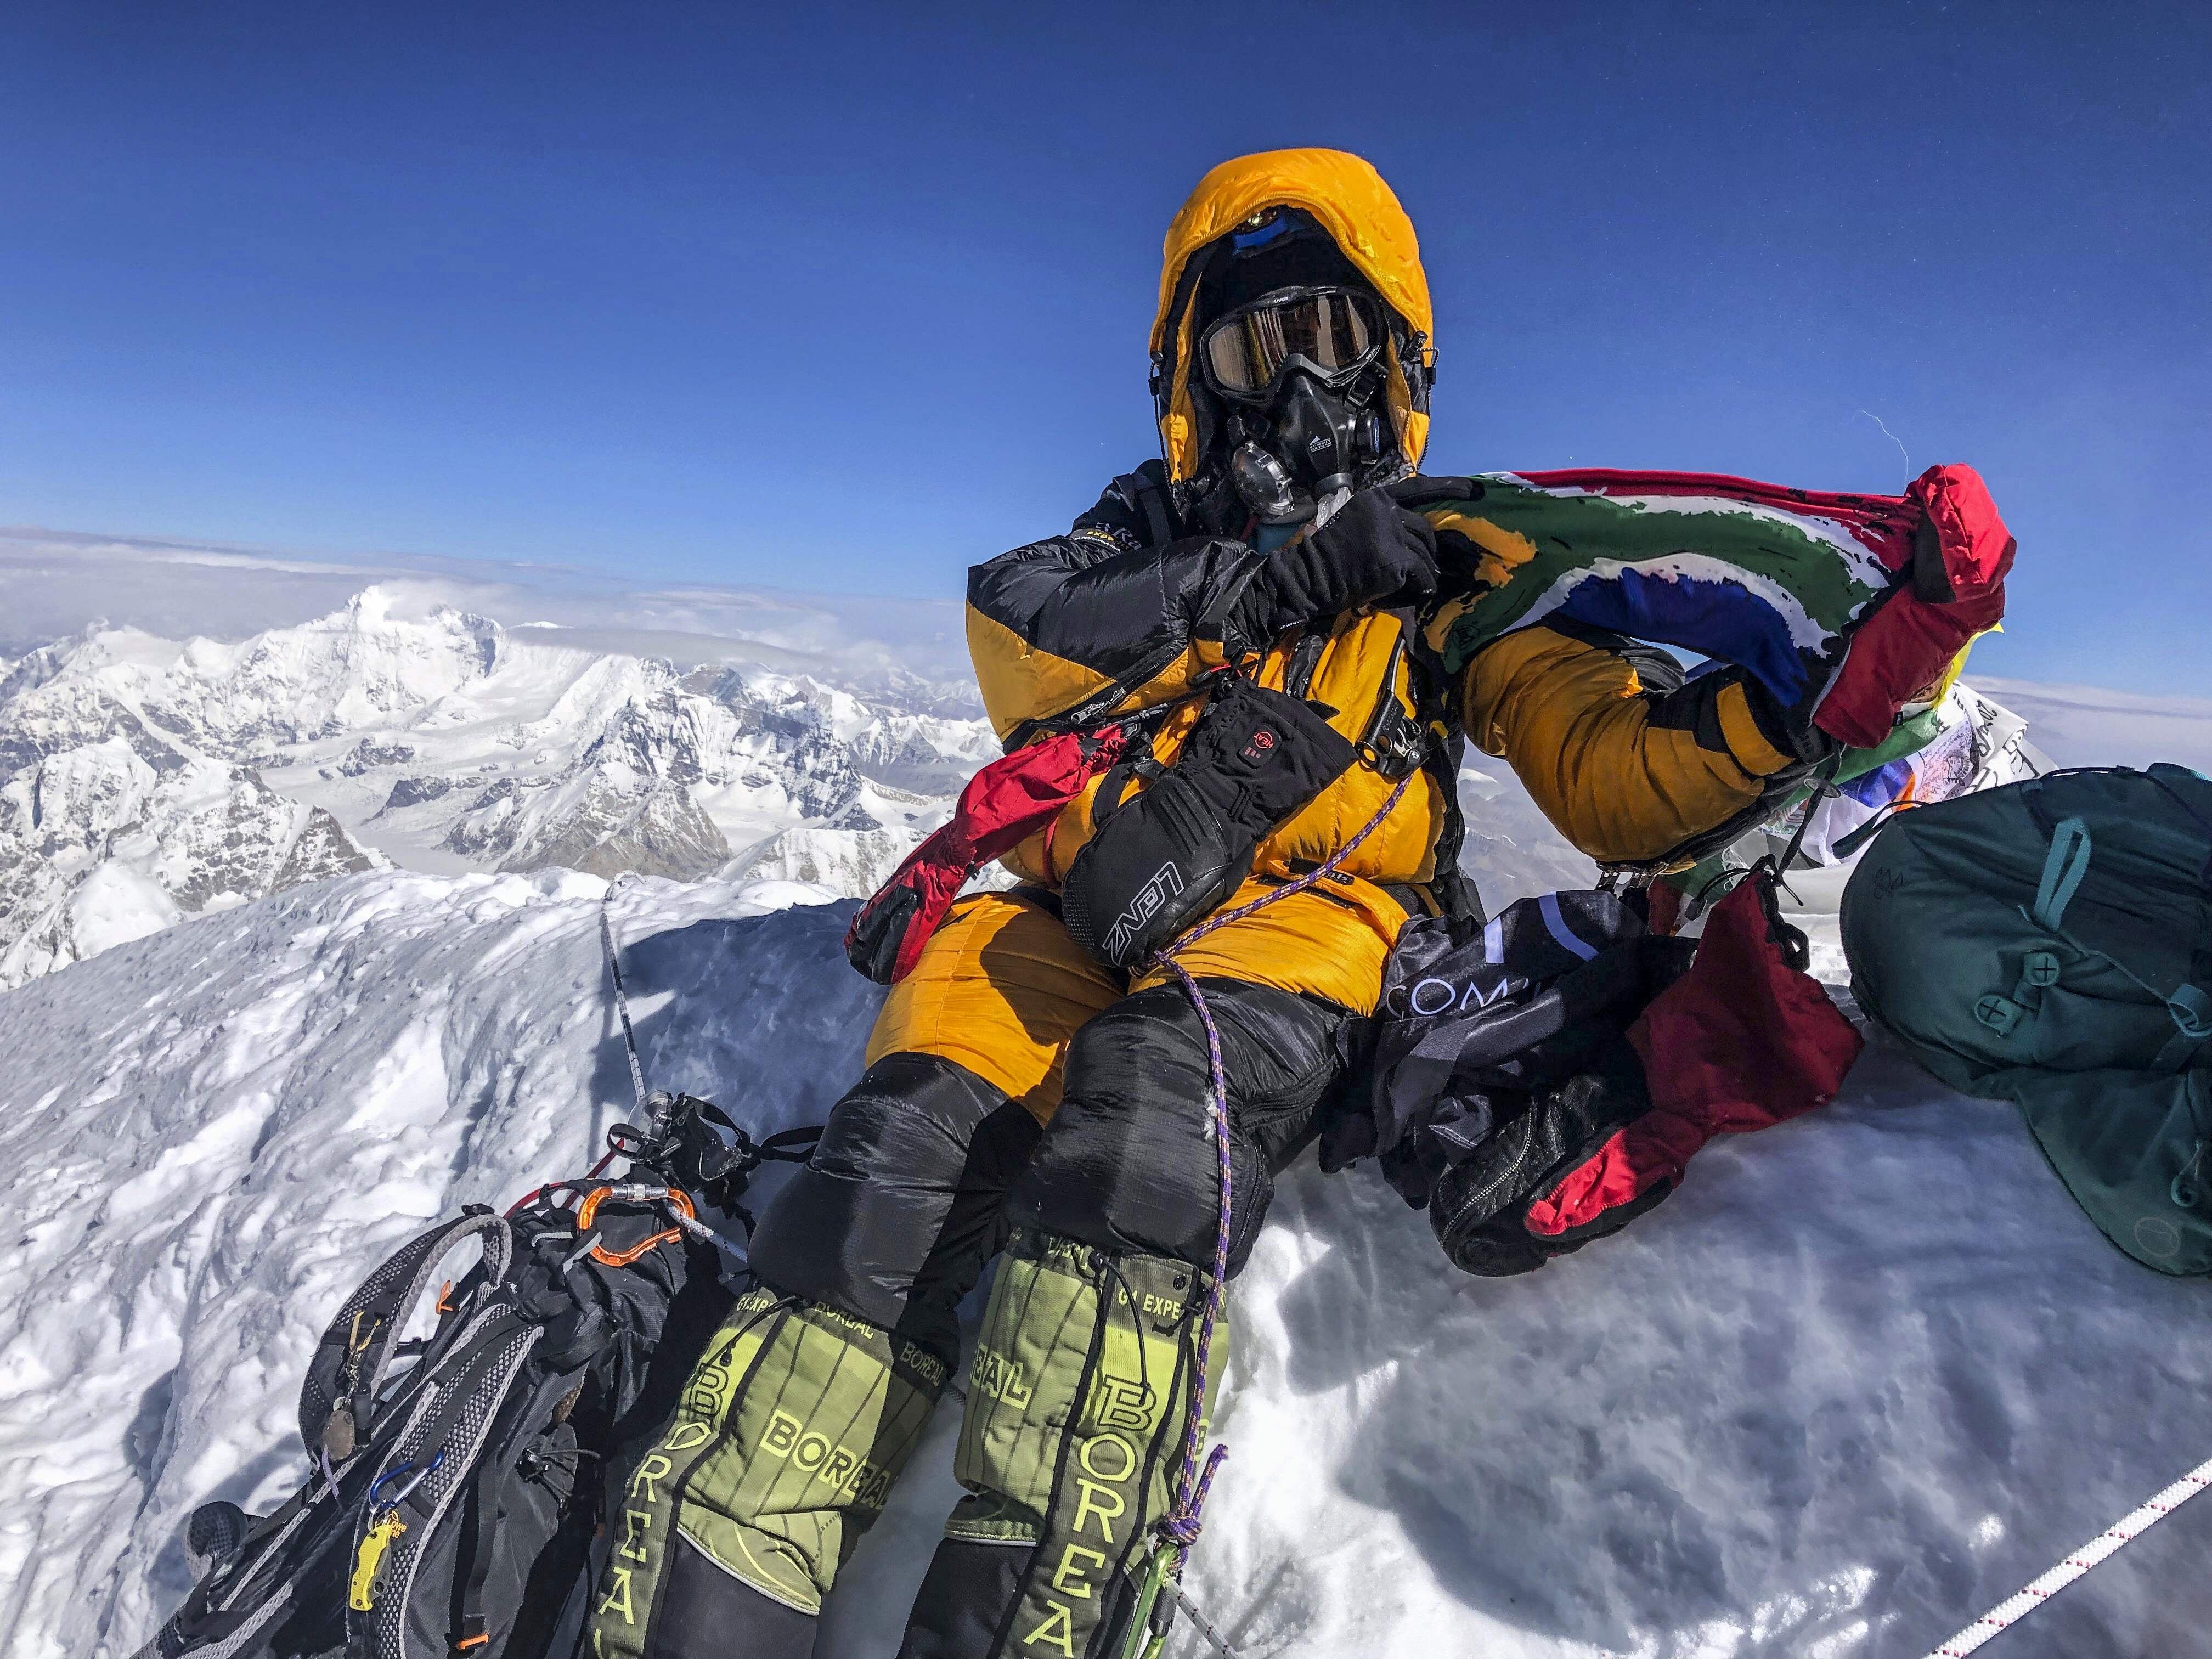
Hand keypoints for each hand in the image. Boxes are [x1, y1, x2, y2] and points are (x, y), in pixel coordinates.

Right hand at [1229, 487, 1438, 650]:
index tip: (1475, 490)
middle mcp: (1385, 510)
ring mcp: (1391, 533)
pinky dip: (1423, 584)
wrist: (1310, 575)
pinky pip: (1421, 573)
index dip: (1449, 487)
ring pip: (1424, 553)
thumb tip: (1412, 534)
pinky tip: (1420, 590)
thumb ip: (1380, 520)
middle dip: (1428, 548)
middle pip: (1424, 527)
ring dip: (1425, 570)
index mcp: (1375, 498)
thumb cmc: (1327, 555)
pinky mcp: (1394, 559)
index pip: (1417, 488)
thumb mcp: (1352, 523)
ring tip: (1420, 582)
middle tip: (1427, 565)